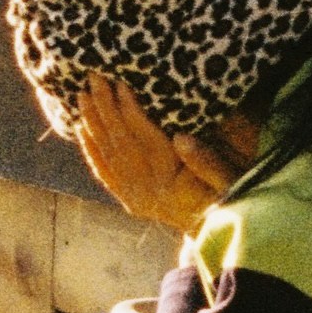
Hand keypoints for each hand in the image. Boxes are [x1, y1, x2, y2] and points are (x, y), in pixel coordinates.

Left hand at [72, 79, 231, 233]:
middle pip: (121, 143)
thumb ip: (207, 163)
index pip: (145, 140)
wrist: (217, 234)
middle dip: (105, 108)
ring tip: (82, 94)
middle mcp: (147, 191)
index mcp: (171, 183)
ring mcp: (136, 198)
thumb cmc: (227, 203)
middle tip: (94, 78)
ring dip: (93, 123)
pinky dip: (91, 150)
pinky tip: (82, 129)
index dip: (131, 111)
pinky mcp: (131, 201)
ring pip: (109, 155)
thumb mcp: (229, 183)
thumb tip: (181, 138)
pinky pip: (105, 173)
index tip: (120, 84)